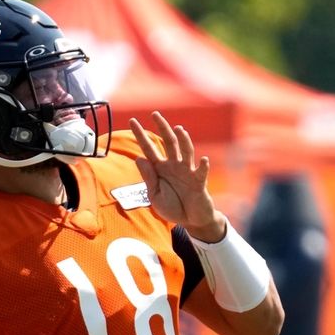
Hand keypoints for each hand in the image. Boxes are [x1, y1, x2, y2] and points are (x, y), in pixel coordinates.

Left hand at [130, 112, 224, 241]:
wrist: (190, 220)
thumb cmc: (172, 207)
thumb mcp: (154, 195)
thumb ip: (148, 178)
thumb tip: (139, 158)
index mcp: (160, 168)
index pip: (148, 148)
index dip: (140, 135)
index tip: (131, 121)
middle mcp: (174, 165)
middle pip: (168, 143)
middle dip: (162, 128)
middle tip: (155, 114)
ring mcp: (187, 172)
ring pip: (186, 152)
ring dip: (183, 140)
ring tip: (178, 129)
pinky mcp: (199, 182)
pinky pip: (201, 172)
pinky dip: (203, 166)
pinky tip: (203, 159)